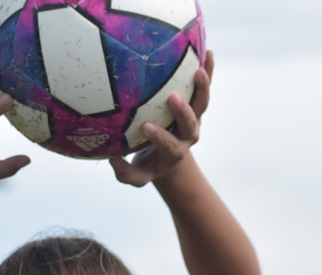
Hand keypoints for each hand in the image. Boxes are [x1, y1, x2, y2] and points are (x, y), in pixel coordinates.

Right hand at [110, 51, 213, 187]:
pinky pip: (203, 86)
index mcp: (174, 151)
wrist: (169, 157)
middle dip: (182, 111)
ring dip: (202, 86)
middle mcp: (188, 134)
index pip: (168, 144)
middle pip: (190, 123)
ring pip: (201, 103)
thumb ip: (126, 174)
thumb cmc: (148, 164)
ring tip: (199, 69)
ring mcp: (195, 117)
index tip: (144, 127)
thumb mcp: (137, 176)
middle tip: (173, 97)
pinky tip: (207, 52)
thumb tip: (113, 161)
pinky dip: (208, 70)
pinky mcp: (197, 103)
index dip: (158, 136)